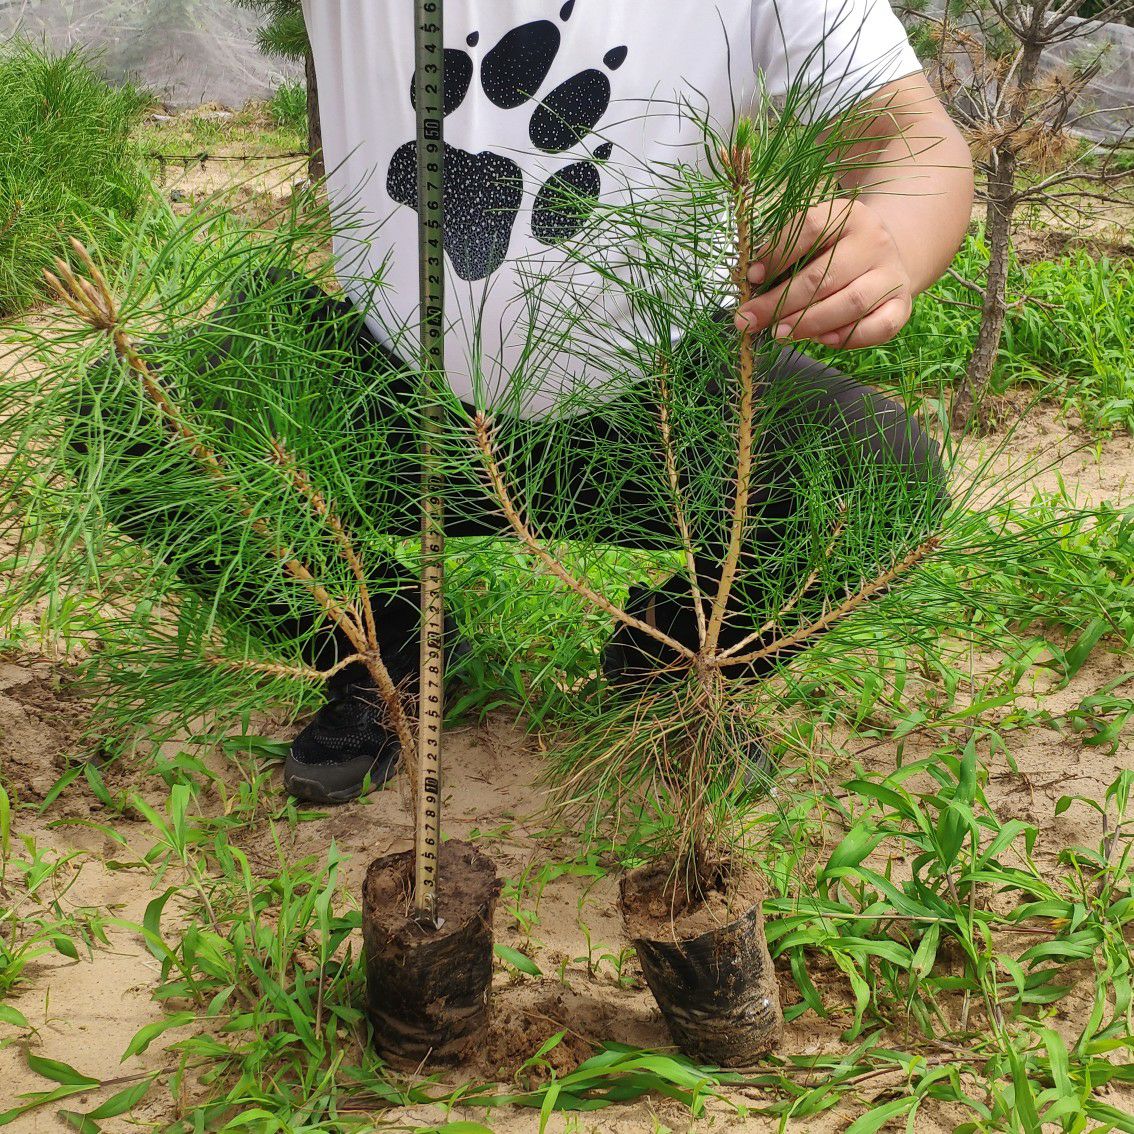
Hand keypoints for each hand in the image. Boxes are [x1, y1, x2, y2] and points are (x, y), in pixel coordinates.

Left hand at [734, 199, 913, 349]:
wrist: (883, 257)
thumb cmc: (833, 250)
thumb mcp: (812, 239)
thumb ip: (783, 254)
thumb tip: (751, 282)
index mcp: (849, 216)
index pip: (811, 228)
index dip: (778, 254)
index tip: (752, 278)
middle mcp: (875, 242)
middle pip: (825, 276)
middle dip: (781, 303)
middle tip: (751, 320)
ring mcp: (891, 275)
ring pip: (850, 304)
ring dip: (808, 323)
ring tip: (778, 333)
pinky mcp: (902, 306)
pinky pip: (877, 328)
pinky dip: (846, 338)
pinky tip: (819, 340)